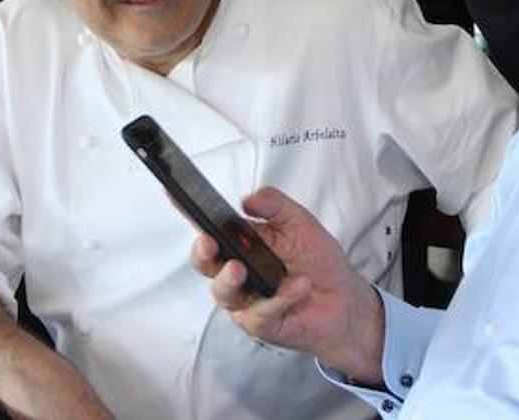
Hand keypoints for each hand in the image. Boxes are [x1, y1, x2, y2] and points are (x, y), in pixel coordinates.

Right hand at [190, 186, 384, 382]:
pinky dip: (281, 298)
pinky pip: (260, 313)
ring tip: (240, 269)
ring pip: (224, 293)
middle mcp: (238, 272)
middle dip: (202, 253)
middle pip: (206, 263)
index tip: (174, 194)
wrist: (344, 299)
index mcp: (242, 244)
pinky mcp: (262, 324)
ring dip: (228, 280)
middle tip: (209, 243)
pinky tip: (299, 286)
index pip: (211, 227)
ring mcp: (246, 300)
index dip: (189, 212)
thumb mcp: (300, 222)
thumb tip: (248, 199)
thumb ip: (275, 205)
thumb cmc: (317, 261)